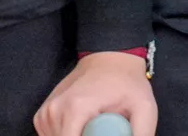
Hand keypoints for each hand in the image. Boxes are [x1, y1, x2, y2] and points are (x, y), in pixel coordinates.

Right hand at [35, 51, 155, 135]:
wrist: (111, 58)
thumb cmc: (128, 83)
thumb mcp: (145, 109)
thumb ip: (141, 135)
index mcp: (75, 110)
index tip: (104, 134)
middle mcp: (53, 111)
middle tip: (100, 129)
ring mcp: (45, 113)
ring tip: (93, 127)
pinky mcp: (42, 116)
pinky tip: (81, 129)